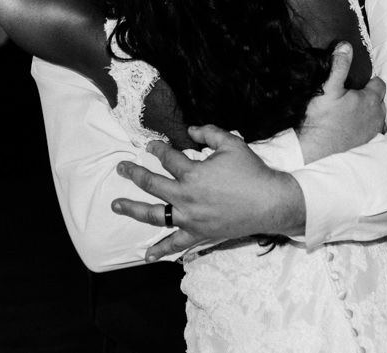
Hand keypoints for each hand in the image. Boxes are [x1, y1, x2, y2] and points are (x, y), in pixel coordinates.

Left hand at [111, 124, 304, 261]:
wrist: (270, 202)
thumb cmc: (252, 172)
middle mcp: (185, 196)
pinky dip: (161, 249)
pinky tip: (147, 256)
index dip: (157, 149)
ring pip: (154, 214)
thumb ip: (209, 133)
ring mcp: (190, 218)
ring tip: (116, 205)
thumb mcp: (232, 143)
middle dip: (133, 173)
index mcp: (193, 173)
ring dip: (133, 209)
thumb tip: (191, 129)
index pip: (167, 158)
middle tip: (120, 168)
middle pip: (152, 184)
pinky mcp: (198, 234)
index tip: (150, 145)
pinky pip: (176, 243)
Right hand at [298, 42, 386, 163]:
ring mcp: (372, 133)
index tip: (355, 83)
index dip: (368, 81)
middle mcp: (377, 117)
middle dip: (368, 97)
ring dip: (367, 113)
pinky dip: (365, 127)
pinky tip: (351, 127)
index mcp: (371, 100)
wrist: (313, 149)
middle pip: (379, 100)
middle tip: (350, 96)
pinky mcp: (366, 145)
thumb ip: (339, 65)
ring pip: (376, 117)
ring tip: (350, 111)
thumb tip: (346, 46)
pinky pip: (371, 132)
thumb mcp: (328, 87)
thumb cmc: (321, 118)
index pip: (379, 83)